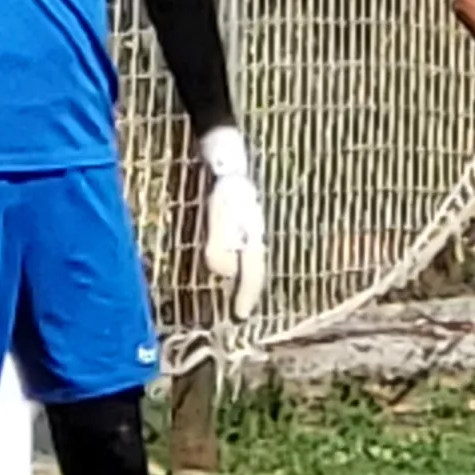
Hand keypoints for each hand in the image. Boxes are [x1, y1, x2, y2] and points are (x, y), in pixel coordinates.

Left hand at [200, 129, 267, 322]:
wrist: (226, 158)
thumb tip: (225, 274)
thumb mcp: (220, 217)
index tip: (240, 317)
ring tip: (233, 293)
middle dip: (248, 290)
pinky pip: (239, 248)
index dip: (246, 296)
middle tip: (239, 310)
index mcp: (253, 238)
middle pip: (254, 269)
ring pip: (248, 259)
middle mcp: (255, 235)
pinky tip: (226, 265)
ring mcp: (249, 227)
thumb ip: (221, 246)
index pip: (253, 274)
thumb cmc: (223, 189)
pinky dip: (234, 261)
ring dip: (242, 278)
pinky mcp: (239, 220)